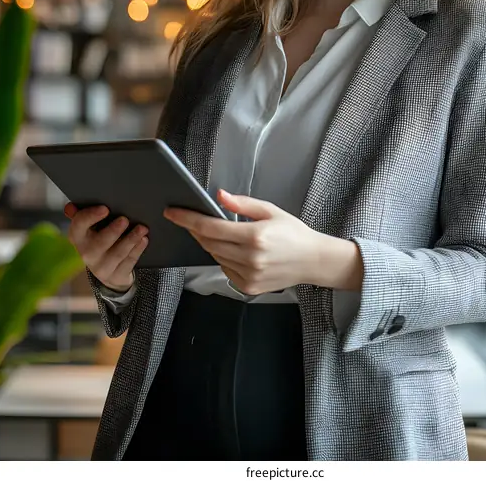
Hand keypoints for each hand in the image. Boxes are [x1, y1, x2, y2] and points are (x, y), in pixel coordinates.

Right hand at [64, 202, 148, 292]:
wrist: (108, 269)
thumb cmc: (99, 239)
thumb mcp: (90, 228)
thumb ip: (82, 215)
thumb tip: (69, 207)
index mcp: (78, 238)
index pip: (78, 226)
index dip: (90, 217)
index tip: (105, 208)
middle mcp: (87, 254)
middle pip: (99, 243)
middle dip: (113, 231)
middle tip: (125, 219)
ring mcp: (101, 268)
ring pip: (117, 254)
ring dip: (131, 239)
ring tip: (142, 228)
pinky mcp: (116, 276)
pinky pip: (128, 262)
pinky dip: (137, 250)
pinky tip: (143, 240)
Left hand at [163, 190, 326, 295]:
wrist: (313, 260)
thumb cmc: (294, 233)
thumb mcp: (270, 210)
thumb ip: (242, 204)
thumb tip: (220, 196)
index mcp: (255, 236)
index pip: (210, 227)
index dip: (188, 219)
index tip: (172, 212)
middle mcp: (250, 258)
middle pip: (208, 243)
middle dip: (196, 230)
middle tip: (191, 219)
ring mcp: (248, 275)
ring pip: (215, 257)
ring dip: (210, 244)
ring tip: (220, 234)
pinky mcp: (248, 287)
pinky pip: (225, 269)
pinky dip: (222, 258)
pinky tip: (234, 250)